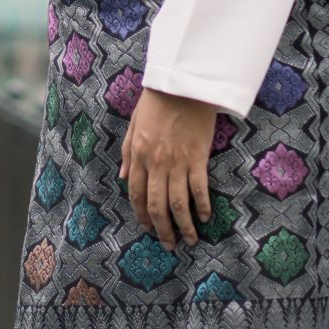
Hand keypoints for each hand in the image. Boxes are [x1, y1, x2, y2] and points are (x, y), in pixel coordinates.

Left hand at [121, 88, 218, 245]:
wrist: (182, 83)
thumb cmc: (157, 100)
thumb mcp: (134, 124)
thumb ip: (128, 153)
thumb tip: (124, 179)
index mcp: (138, 154)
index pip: (137, 194)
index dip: (141, 215)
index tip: (148, 229)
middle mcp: (156, 163)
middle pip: (157, 205)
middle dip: (162, 229)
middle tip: (169, 244)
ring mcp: (177, 162)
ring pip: (177, 203)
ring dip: (183, 225)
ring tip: (189, 240)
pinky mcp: (198, 158)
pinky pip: (199, 189)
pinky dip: (201, 206)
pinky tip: (204, 217)